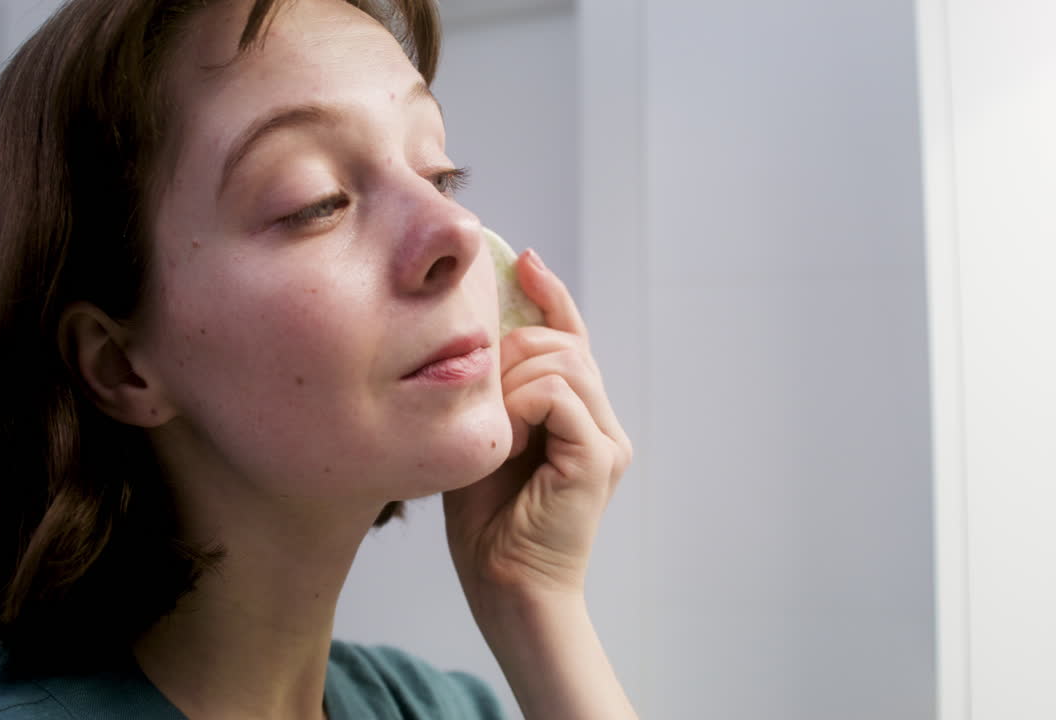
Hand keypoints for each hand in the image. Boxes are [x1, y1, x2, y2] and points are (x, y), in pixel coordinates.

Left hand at [443, 249, 632, 606]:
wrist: (505, 589)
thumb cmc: (486, 524)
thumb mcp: (481, 438)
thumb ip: (490, 393)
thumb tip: (478, 337)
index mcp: (579, 417)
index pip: (571, 339)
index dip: (550, 296)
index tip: (522, 262)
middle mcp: (602, 423)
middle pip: (564, 343)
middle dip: (513, 347)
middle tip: (480, 392)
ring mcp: (606, 441)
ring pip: (562, 361)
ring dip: (512, 380)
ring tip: (491, 426)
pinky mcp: (598, 459)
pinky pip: (558, 395)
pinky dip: (520, 404)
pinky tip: (504, 437)